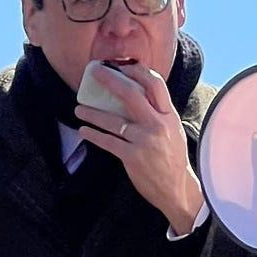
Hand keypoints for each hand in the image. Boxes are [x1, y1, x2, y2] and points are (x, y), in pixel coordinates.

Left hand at [76, 65, 204, 236]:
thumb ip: (158, 113)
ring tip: (79, 109)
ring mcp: (144, 141)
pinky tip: (84, 131)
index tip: (120, 66)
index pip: (155, 84)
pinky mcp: (132, 158)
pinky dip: (94, 135)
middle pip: (131, 94)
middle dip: (110, 81)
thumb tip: (136, 96)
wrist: (178, 190)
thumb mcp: (173, 131)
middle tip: (95, 74)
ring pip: (113, 120)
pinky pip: (108, 142)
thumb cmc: (173, 160)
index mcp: (169, 116)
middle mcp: (157, 125)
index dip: (136, 71)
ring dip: (93, 113)